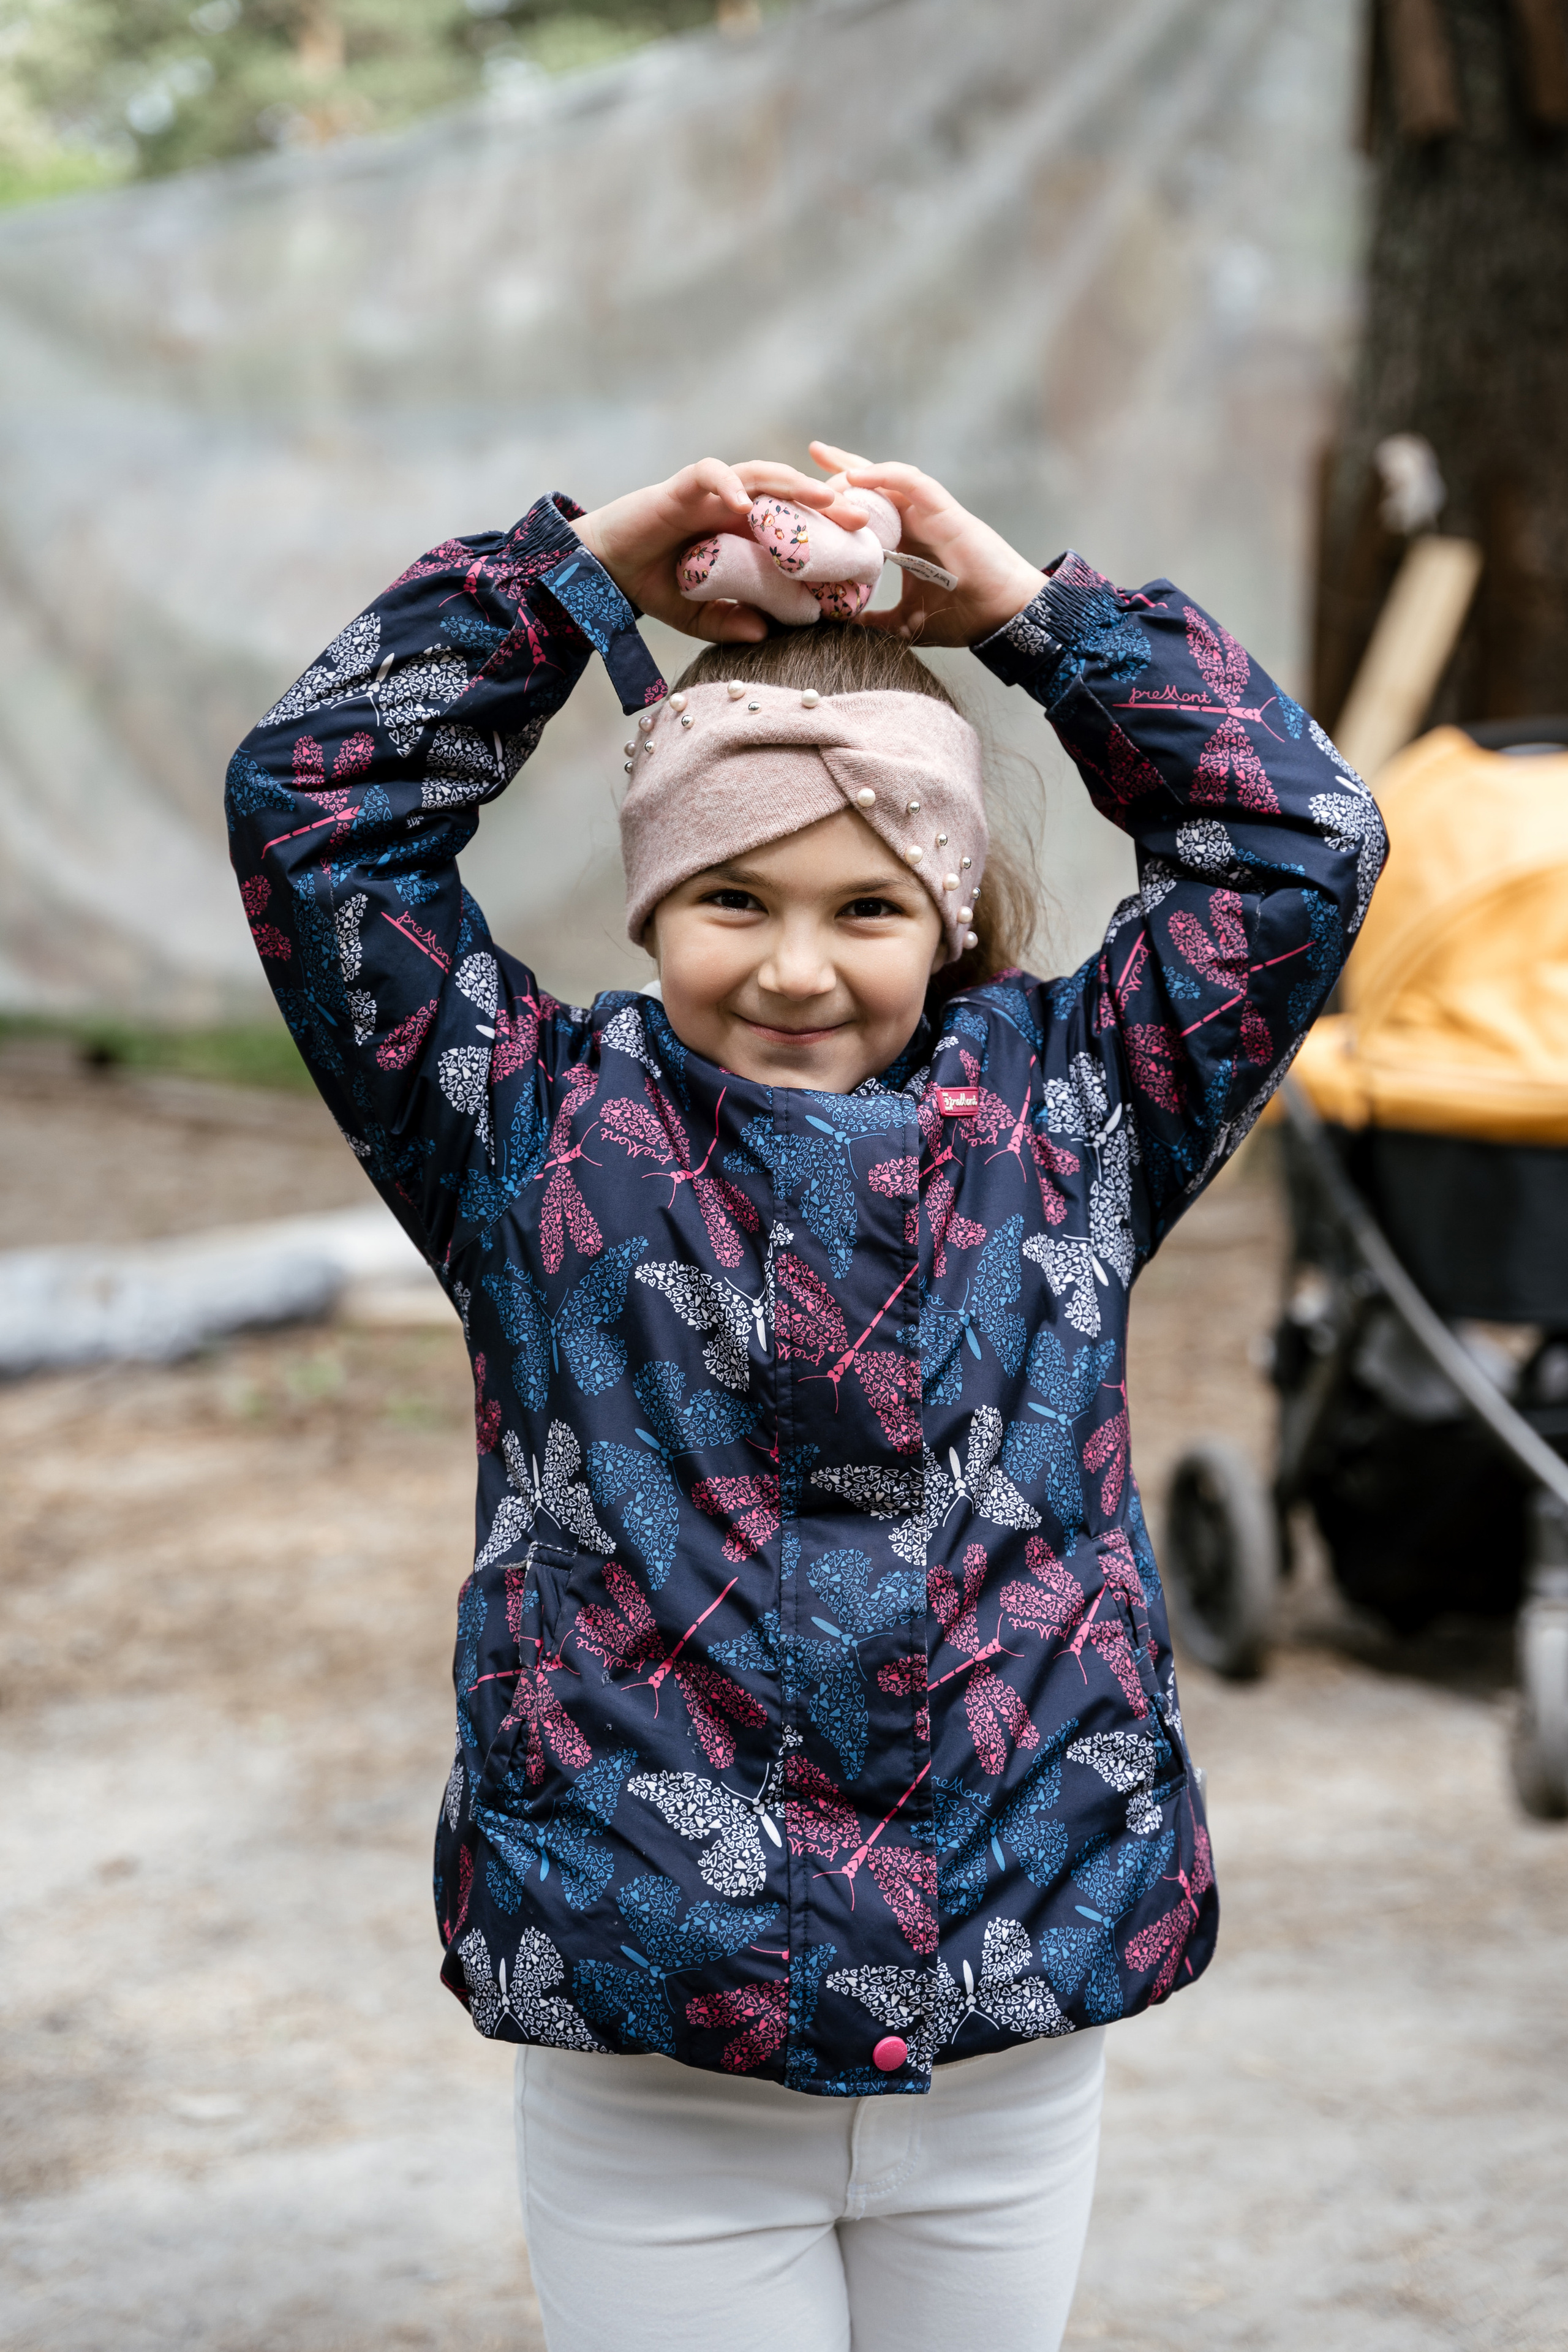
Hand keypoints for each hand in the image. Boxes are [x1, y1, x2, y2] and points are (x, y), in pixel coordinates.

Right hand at [575, 458, 874, 642]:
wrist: (604, 569)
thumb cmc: (652, 585)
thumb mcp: (698, 615)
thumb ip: (730, 623)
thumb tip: (765, 635)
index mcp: (744, 532)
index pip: (794, 522)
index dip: (827, 531)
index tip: (861, 549)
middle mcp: (733, 506)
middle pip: (788, 494)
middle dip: (825, 502)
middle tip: (861, 518)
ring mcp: (709, 493)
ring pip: (759, 474)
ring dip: (792, 483)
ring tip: (822, 498)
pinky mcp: (679, 487)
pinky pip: (709, 473)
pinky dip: (728, 483)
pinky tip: (745, 503)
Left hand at [808, 442, 1045, 646]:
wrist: (1002, 615)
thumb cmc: (964, 616)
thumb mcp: (906, 621)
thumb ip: (875, 621)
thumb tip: (843, 625)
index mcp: (905, 541)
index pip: (868, 511)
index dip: (840, 497)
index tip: (807, 492)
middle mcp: (915, 521)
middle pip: (874, 484)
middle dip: (842, 466)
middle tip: (813, 452)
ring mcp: (929, 513)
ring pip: (886, 479)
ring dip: (855, 471)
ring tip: (825, 464)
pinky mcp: (944, 510)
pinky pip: (910, 481)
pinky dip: (883, 475)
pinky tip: (855, 476)